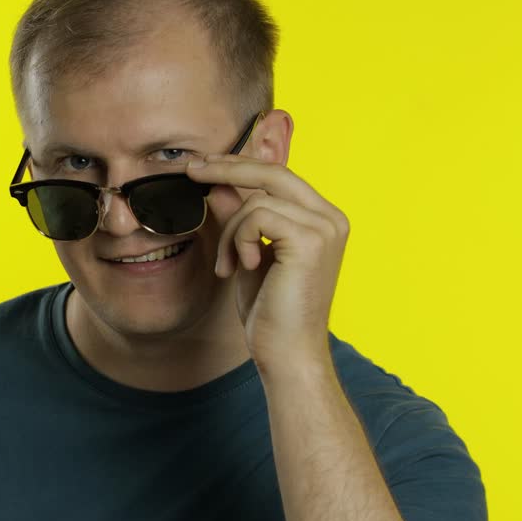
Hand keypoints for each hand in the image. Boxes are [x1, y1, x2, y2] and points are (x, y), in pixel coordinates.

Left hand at [185, 153, 349, 366]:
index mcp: (323, 220)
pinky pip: (257, 217)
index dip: (240, 166)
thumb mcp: (248, 256)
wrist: (287, 354)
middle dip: (227, 167)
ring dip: (230, 233)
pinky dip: (238, 241)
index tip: (202, 166)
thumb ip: (240, 220)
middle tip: (190, 170)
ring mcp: (325, 228)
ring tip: (227, 266)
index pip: (280, 177)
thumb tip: (220, 185)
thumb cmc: (271, 313)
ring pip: (257, 201)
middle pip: (274, 172)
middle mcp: (331, 219)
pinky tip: (241, 268)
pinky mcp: (311, 240)